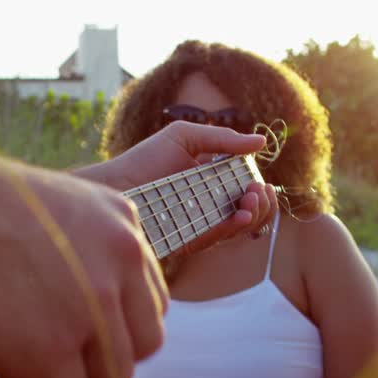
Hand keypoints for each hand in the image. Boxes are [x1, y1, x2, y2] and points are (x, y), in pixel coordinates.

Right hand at [0, 158, 165, 377]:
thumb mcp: (48, 214)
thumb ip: (84, 261)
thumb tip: (91, 331)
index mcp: (122, 221)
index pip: (149, 301)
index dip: (110, 325)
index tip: (66, 325)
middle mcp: (121, 259)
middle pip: (142, 346)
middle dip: (97, 358)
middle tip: (43, 349)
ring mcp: (93, 306)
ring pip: (111, 377)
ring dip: (64, 375)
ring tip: (11, 348)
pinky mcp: (52, 349)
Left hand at [78, 121, 276, 252]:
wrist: (115, 183)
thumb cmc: (144, 159)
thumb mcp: (184, 137)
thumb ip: (222, 140)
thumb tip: (262, 142)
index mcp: (213, 183)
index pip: (247, 191)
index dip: (261, 191)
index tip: (261, 182)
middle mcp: (211, 206)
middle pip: (251, 212)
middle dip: (262, 204)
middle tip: (257, 191)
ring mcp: (200, 225)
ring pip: (239, 228)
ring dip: (253, 216)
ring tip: (250, 201)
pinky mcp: (187, 240)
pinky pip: (216, 239)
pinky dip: (232, 228)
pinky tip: (241, 216)